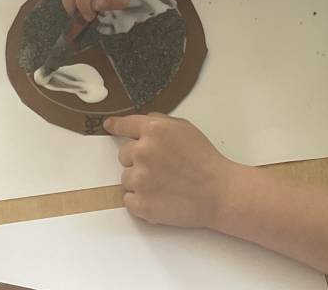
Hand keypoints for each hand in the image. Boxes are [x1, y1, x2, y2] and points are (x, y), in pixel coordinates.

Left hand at [108, 115, 240, 229]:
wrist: (218, 192)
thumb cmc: (204, 159)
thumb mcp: (185, 128)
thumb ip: (160, 122)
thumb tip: (141, 124)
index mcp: (153, 130)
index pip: (124, 125)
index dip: (116, 126)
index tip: (109, 126)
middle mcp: (142, 152)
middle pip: (124, 154)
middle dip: (137, 159)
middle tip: (160, 167)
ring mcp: (140, 179)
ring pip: (126, 178)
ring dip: (139, 181)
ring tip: (164, 184)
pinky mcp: (140, 204)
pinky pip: (128, 200)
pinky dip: (140, 200)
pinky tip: (160, 198)